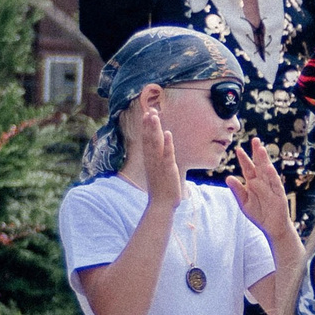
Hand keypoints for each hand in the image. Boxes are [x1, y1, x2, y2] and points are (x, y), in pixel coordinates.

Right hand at [135, 91, 183, 208]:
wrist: (161, 205)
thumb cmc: (161, 188)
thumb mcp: (159, 171)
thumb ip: (158, 160)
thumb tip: (160, 152)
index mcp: (150, 160)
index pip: (147, 140)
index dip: (147, 127)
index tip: (147, 113)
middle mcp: (152, 160)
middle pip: (149, 138)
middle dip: (149, 124)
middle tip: (150, 109)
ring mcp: (159, 164)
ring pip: (156, 143)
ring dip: (155, 129)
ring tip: (154, 115)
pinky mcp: (168, 170)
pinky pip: (167, 154)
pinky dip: (167, 144)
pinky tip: (168, 133)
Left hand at [225, 139, 294, 243]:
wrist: (272, 227)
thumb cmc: (258, 214)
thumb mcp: (243, 203)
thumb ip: (237, 190)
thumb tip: (228, 178)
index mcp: (253, 183)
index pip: (248, 168)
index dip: (244, 159)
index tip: (238, 149)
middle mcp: (263, 182)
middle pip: (259, 164)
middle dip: (257, 152)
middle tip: (255, 140)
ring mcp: (271, 186)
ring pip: (268, 170)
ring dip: (265, 160)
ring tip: (261, 149)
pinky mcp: (279, 193)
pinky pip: (275, 183)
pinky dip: (271, 175)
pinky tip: (268, 167)